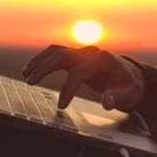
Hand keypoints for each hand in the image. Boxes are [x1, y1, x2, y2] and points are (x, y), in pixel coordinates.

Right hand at [22, 45, 145, 110]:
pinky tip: (32, 70)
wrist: (130, 75)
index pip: (79, 72)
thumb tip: (107, 102)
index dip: (69, 88)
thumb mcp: (127, 94)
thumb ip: (117, 98)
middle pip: (63, 55)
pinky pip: (55, 53)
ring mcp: (82, 52)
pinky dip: (43, 59)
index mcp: (103, 59)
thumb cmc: (127, 86)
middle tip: (31, 82)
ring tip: (26, 74)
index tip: (61, 105)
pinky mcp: (76, 56)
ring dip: (40, 60)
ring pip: (56, 50)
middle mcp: (90, 52)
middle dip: (45, 68)